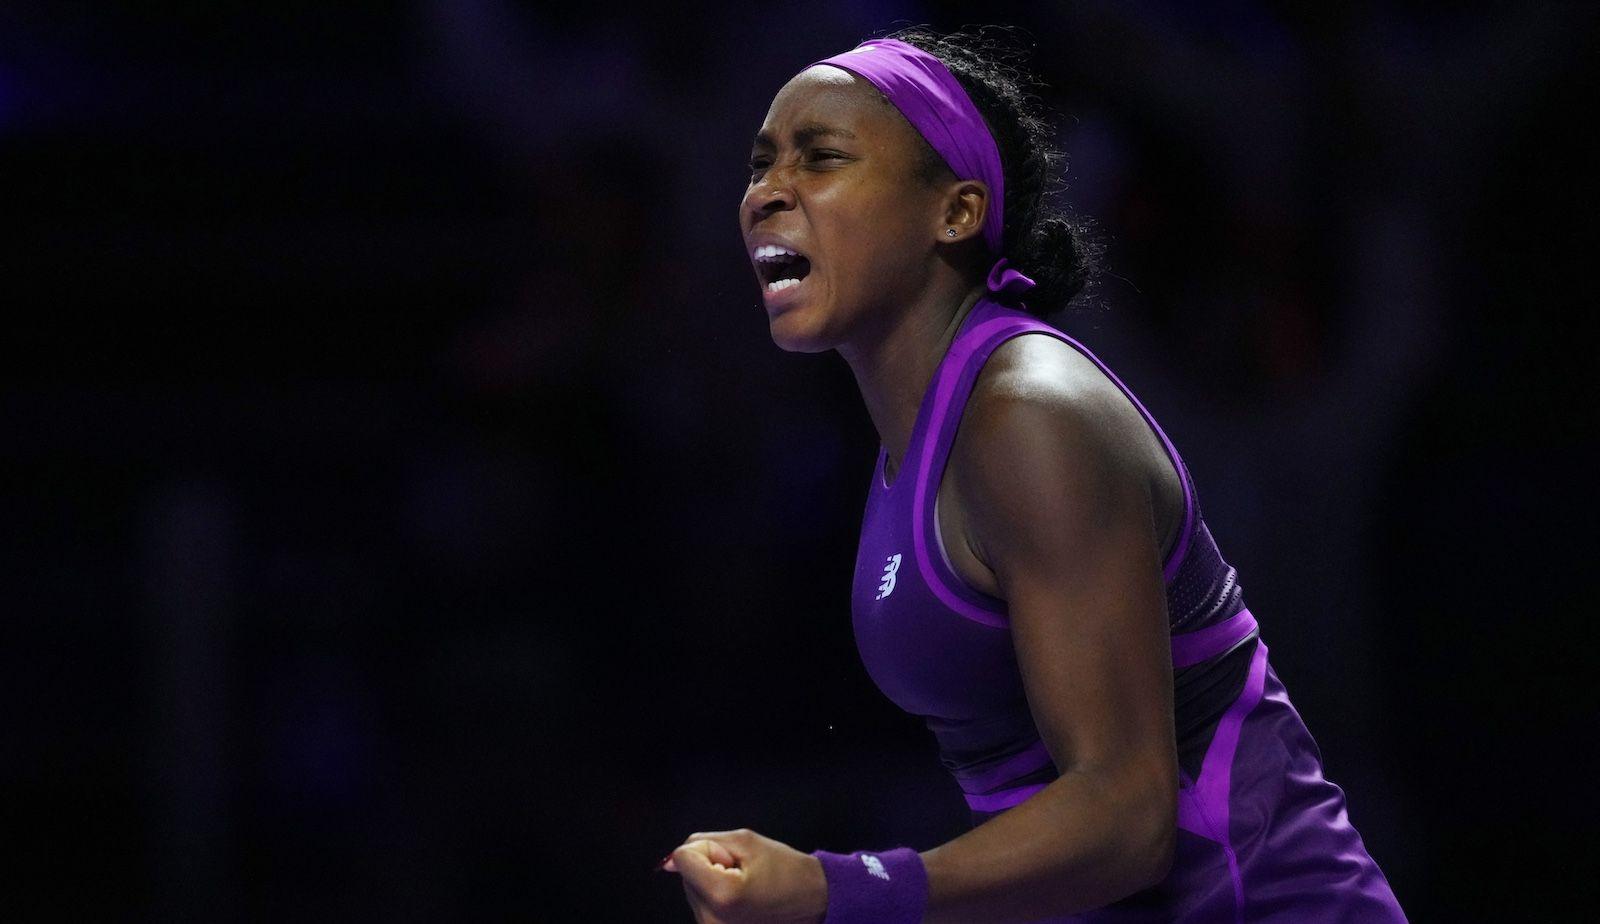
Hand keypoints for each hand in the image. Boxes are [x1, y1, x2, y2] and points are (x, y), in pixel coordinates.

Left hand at [660, 828, 826, 923]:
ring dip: (711, 881)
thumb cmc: (785, 869)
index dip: (707, 849)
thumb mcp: (746, 842)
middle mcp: (712, 920)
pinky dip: (714, 896)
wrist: (813, 901)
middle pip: (685, 875)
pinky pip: (701, 904)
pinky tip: (740, 899)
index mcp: (721, 894)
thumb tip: (669, 860)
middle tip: (743, 872)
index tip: (733, 859)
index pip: (682, 858)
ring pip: (691, 889)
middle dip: (708, 865)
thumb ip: (704, 844)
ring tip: (744, 886)